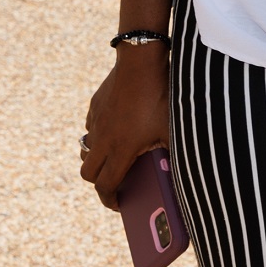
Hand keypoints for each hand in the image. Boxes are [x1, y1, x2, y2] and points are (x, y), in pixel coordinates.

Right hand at [80, 48, 168, 209]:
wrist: (140, 61)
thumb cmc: (160, 97)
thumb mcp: (171, 129)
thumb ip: (171, 153)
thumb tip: (179, 173)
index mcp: (119, 150)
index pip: (105, 186)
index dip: (110, 200)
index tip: (119, 205)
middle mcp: (102, 139)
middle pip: (88, 173)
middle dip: (100, 183)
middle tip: (116, 183)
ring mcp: (96, 121)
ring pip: (86, 149)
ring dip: (97, 159)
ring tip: (115, 158)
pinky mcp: (95, 106)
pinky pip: (91, 127)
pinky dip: (99, 135)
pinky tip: (117, 129)